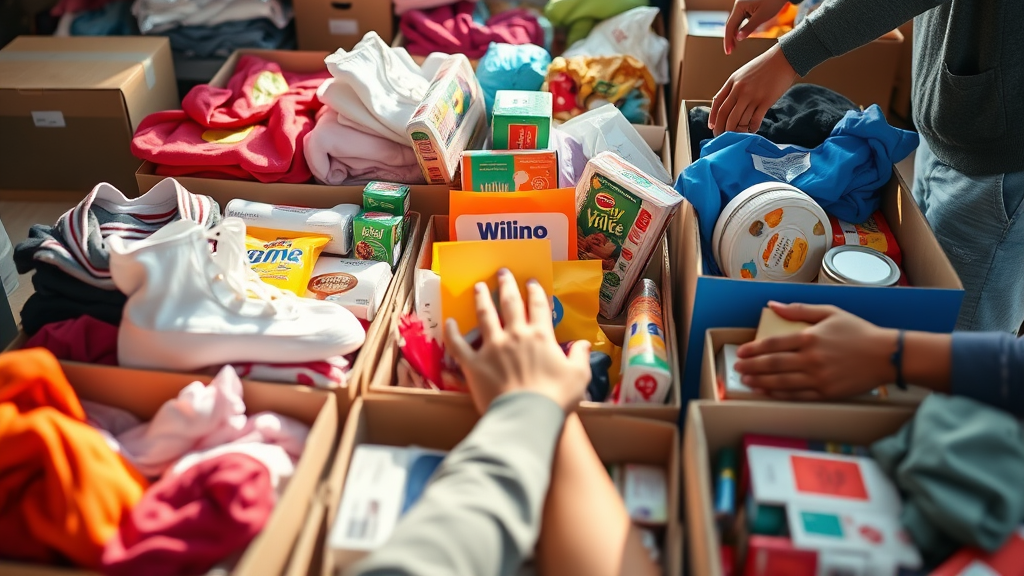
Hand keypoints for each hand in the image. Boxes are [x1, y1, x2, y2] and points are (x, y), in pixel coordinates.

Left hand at [444, 268, 590, 413]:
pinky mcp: (474, 363)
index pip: (538, 307)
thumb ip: (580, 356)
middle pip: (510, 303)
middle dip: (506, 285)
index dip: (535, 292)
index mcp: (540, 336)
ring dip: (481, 299)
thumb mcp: (579, 376)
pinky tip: (449, 322)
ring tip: (479, 286)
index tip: (531, 282)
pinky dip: (453, 333)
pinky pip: (459, 345)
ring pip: (485, 315)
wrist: (527, 417)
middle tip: (502, 272)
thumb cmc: (556, 398)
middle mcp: (515, 335)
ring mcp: (492, 347)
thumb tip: (583, 343)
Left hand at [709, 44, 797, 136]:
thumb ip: (733, 88)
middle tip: (722, 137)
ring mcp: (752, 96)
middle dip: (721, 129)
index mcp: (732, 81)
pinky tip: (752, 130)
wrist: (783, 59)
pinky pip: (754, 120)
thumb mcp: (742, 73)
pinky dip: (752, 128)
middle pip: (725, 114)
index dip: (713, 118)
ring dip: (737, 131)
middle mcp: (740, 89)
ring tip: (738, 135)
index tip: (713, 127)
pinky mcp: (765, 101)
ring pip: (738, 120)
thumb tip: (726, 106)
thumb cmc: (764, 66)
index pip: (717, 103)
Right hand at [724, 0, 789, 54]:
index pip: (730, 26)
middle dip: (731, 38)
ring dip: (736, 33)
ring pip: (736, 22)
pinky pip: (742, 18)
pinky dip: (742, 27)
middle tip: (730, 51)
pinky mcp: (748, 5)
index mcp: (739, 6)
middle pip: (731, 24)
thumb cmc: (774, 1)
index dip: (728, 40)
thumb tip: (738, 38)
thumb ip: (749, 28)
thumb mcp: (762, 17)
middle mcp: (739, 4)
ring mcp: (743, 4)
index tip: (728, 51)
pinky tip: (743, 34)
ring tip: (735, 45)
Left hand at [733, 302, 897, 400]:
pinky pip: (797, 395)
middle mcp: (811, 359)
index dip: (754, 349)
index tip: (741, 352)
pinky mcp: (826, 392)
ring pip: (782, 382)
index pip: (773, 344)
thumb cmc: (858, 331)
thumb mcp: (829, 312)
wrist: (886, 355)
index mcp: (810, 337)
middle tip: (737, 368)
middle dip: (752, 367)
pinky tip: (767, 392)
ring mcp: (818, 377)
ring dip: (761, 382)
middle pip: (773, 364)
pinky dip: (779, 395)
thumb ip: (799, 310)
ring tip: (746, 381)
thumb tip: (772, 305)